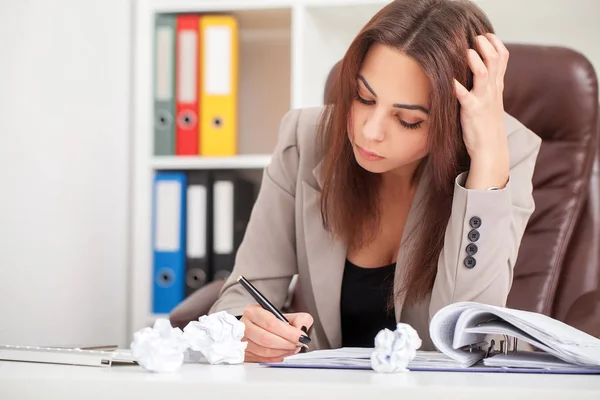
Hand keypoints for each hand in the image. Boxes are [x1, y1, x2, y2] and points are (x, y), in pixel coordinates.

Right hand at [240, 304, 313, 362]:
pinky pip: (263, 359)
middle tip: (299, 344)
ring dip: (283, 352)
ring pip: (264, 351)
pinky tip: (284, 353)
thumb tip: (301, 329)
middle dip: (287, 343)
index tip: (301, 336)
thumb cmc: (270, 322)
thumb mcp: (285, 314)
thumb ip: (299, 318)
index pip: (271, 323)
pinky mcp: (245, 355)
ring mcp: (242, 342)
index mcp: (252, 312)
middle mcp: (244, 326)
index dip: (288, 332)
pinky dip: (277, 358)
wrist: (256, 329)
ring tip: (293, 348)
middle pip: (267, 339)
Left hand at [454, 34, 509, 189]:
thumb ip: (487, 86)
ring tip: (467, 51)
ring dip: (475, 61)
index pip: (503, 58)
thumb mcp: (492, 102)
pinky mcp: (472, 111)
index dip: (495, 43)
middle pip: (495, 60)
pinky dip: (457, 87)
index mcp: (497, 87)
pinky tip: (450, 81)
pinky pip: (465, 96)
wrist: (490, 150)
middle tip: (476, 38)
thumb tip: (478, 71)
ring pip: (483, 74)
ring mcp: (483, 100)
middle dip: (486, 45)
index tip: (485, 35)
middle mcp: (492, 90)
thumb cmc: (486, 127)